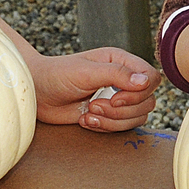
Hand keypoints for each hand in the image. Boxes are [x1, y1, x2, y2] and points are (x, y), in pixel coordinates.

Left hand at [27, 48, 155, 129]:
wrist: (37, 94)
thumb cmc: (57, 75)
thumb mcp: (86, 71)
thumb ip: (117, 74)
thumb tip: (146, 81)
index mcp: (120, 61)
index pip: (151, 78)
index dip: (139, 92)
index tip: (114, 97)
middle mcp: (123, 79)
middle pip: (147, 102)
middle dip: (121, 110)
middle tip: (94, 105)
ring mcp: (117, 98)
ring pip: (137, 117)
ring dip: (112, 120)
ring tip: (88, 113)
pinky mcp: (109, 114)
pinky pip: (122, 127)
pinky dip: (105, 127)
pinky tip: (85, 119)